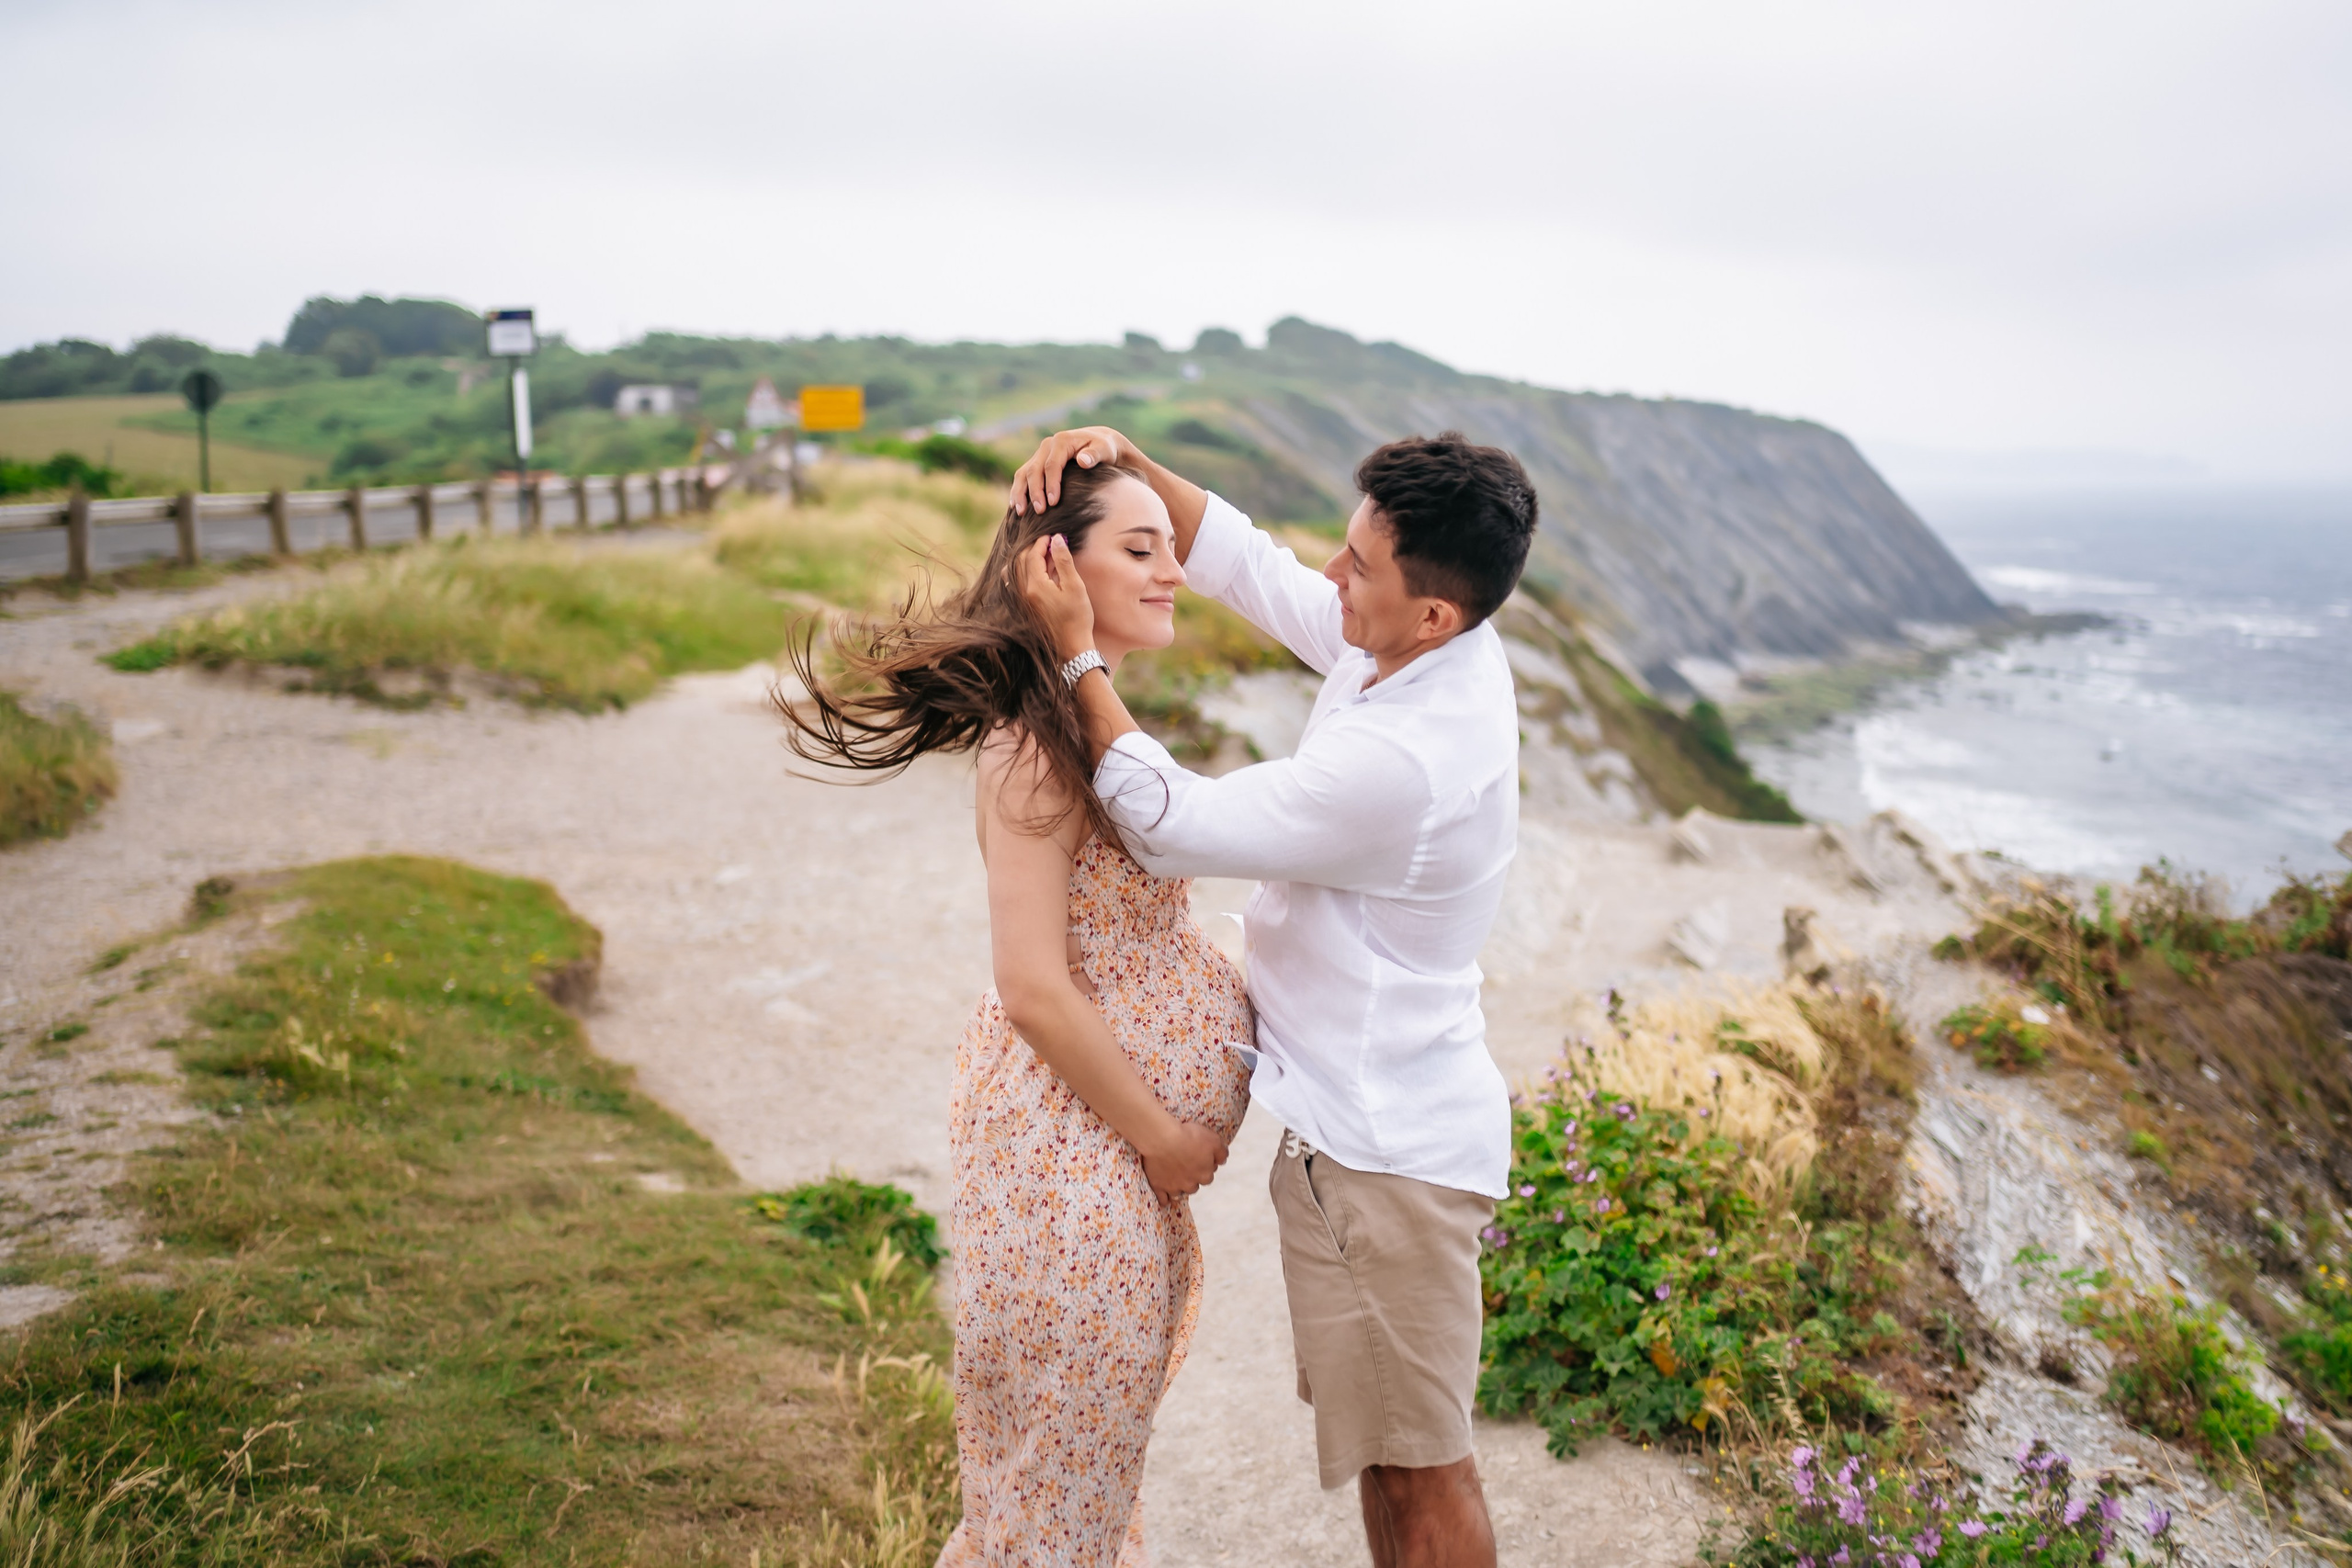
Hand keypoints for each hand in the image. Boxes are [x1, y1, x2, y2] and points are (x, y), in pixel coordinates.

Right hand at [1010, 426, 1129, 515]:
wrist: (1100, 443)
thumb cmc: (1105, 449)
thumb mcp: (1105, 449)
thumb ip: (1095, 454)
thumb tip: (1082, 461)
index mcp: (1061, 441)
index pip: (1052, 465)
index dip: (1051, 484)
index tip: (1053, 502)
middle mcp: (1047, 446)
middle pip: (1034, 470)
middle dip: (1035, 492)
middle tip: (1040, 511)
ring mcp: (1040, 454)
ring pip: (1023, 473)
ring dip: (1020, 493)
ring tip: (1021, 512)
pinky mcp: (1037, 462)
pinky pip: (1023, 476)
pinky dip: (1018, 491)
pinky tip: (1016, 507)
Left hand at [1017, 532, 1097, 663]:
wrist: (1072, 647)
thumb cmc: (1077, 618)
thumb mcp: (1075, 586)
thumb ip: (1064, 561)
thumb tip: (1056, 539)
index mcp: (1035, 586)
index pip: (1032, 555)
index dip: (1042, 542)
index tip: (1052, 535)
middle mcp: (1023, 592)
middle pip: (1020, 561)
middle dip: (1033, 548)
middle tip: (1049, 542)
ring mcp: (1022, 601)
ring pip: (1016, 571)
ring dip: (1028, 559)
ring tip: (1045, 555)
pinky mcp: (1025, 607)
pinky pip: (1018, 583)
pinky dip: (1024, 572)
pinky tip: (1037, 572)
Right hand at [1141, 1120, 1228, 1199]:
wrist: (1163, 1139)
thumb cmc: (1189, 1137)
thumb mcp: (1213, 1140)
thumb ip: (1222, 1152)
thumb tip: (1223, 1161)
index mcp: (1205, 1175)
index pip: (1208, 1176)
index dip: (1204, 1167)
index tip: (1199, 1159)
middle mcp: (1190, 1184)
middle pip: (1193, 1186)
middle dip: (1191, 1178)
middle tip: (1185, 1165)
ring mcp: (1173, 1187)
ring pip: (1179, 1193)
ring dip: (1179, 1187)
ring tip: (1175, 1177)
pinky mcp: (1158, 1186)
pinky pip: (1162, 1199)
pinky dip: (1164, 1199)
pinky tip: (1165, 1198)